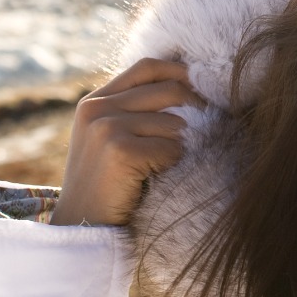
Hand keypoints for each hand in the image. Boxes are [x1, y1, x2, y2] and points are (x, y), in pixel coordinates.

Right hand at [51, 58, 204, 226]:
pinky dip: (176, 164)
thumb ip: (138, 113)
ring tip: (176, 163)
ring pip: (175, 122)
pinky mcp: (119, 150)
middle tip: (213, 127)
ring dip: (186, 144)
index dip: (182, 73)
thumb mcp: (113, 140)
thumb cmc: (109, 187)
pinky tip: (162, 178)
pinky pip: (171, 148)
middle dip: (198, 108)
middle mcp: (97, 108)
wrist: (82, 230)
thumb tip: (194, 90)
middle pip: (168, 90)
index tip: (208, 88)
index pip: (148, 67)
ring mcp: (106, 127)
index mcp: (96, 101)